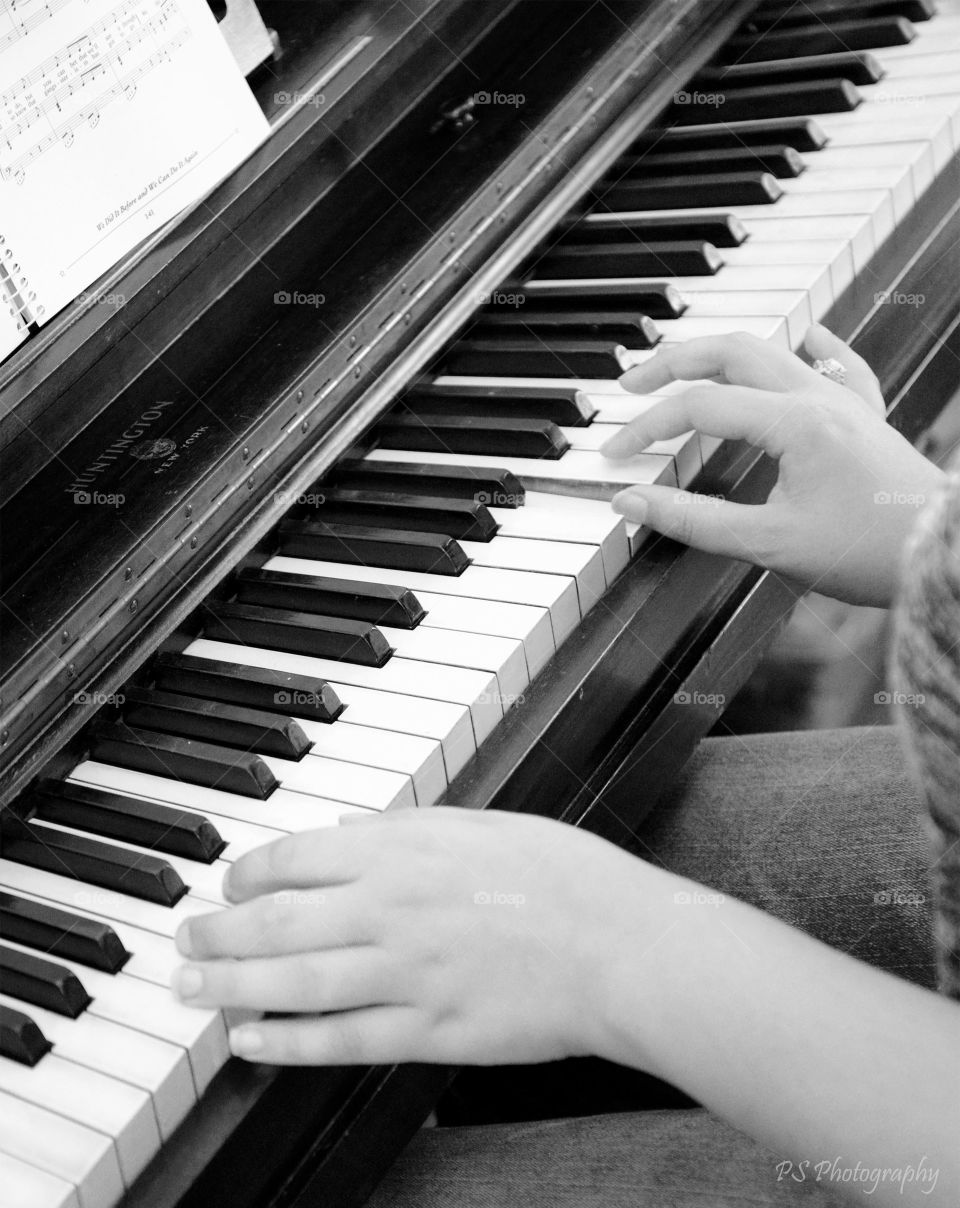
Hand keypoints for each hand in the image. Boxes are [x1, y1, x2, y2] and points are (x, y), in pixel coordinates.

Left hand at [172, 808, 679, 1066]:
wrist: (622, 946)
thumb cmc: (564, 877)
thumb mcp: (482, 825)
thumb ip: (406, 831)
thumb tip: (347, 834)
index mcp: (405, 850)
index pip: (297, 857)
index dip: (248, 873)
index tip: (230, 884)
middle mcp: (391, 908)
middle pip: (277, 920)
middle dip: (218, 932)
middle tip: (186, 941)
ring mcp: (405, 973)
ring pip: (292, 980)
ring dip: (230, 986)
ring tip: (192, 989)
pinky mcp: (427, 1030)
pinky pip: (339, 1038)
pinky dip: (286, 1041)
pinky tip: (250, 1040)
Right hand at [602, 324, 942, 606]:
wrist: (945, 554)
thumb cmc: (870, 551)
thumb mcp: (769, 543)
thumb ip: (694, 520)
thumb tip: (633, 503)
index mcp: (794, 422)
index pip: (699, 407)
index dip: (647, 428)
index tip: (615, 456)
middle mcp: (819, 398)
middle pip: (731, 352)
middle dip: (672, 362)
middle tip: (630, 383)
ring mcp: (845, 402)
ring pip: (773, 352)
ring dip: (721, 354)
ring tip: (685, 366)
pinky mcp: (866, 419)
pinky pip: (838, 365)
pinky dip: (811, 349)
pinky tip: (807, 334)